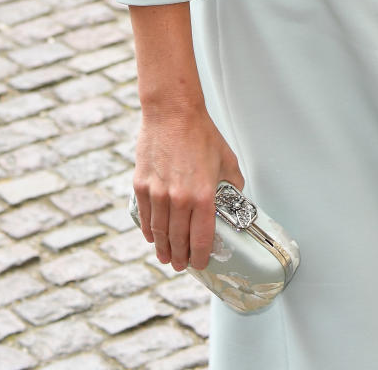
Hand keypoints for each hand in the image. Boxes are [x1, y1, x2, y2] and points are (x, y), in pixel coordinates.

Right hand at [133, 106, 243, 271]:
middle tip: (182, 265)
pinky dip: (149, 230)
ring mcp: (158, 193)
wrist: (172, 113)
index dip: (200, 256)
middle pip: (179, 240)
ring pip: (160, 233)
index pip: (201, 239)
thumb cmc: (200, 133)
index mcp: (204, 195)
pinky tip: (152, 237)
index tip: (200, 263)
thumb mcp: (227, 159)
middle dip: (181, 257)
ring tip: (166, 257)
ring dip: (163, 249)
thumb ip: (232, 184)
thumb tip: (236, 199)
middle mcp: (180, 199)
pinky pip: (145, 217)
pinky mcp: (142, 185)